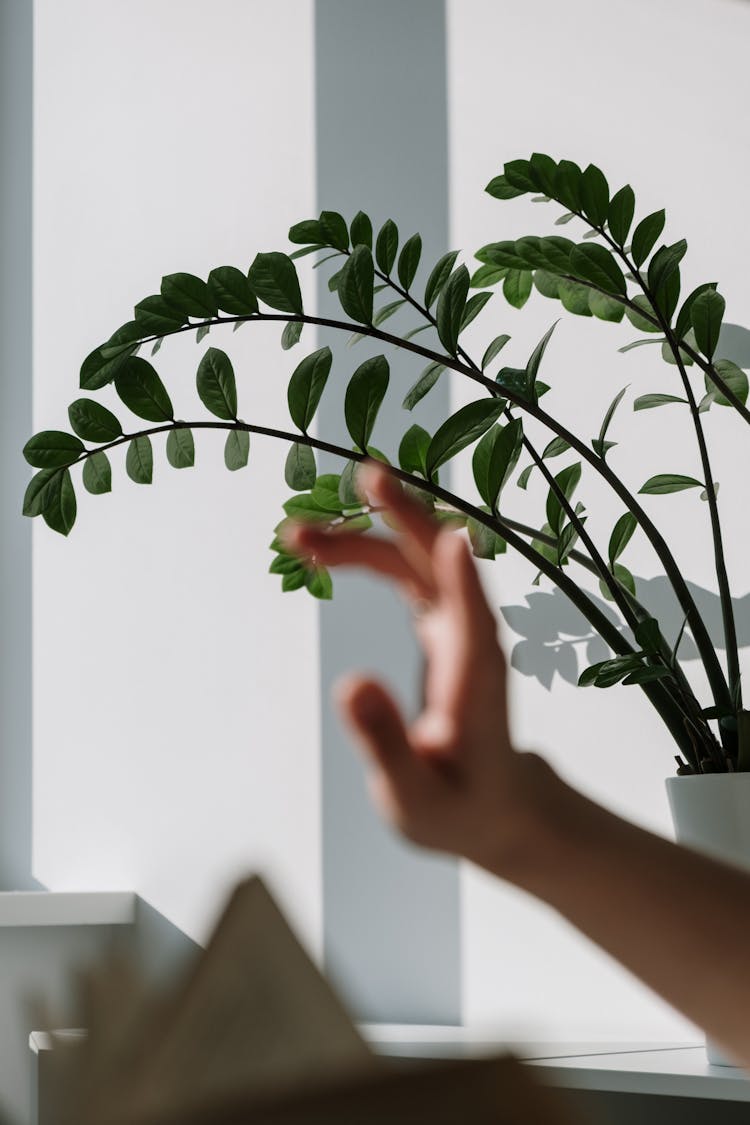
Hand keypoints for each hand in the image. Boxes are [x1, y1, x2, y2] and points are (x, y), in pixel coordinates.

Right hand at [283, 462, 553, 874]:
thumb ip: (385, 745)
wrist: (494, 803)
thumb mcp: (415, 800)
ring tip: (296, 537)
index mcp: (476, 682)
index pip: (475, 621)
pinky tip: (326, 551)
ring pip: (414, 561)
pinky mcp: (440, 626)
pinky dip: (366, 555)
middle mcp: (471, 640)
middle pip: (441, 565)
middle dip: (403, 521)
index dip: (463, 580)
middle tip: (359, 480)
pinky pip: (404, 574)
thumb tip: (348, 683)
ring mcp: (457, 627)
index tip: (450, 537)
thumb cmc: (460, 807)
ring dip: (363, 539)